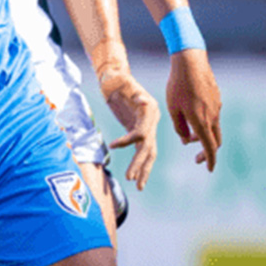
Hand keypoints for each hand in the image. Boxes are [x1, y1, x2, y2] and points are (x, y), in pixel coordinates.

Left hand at [99, 68, 161, 189]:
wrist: (117, 78)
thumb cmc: (118, 79)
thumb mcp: (123, 82)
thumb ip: (131, 90)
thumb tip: (141, 99)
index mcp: (150, 110)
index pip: (141, 132)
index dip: (128, 140)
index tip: (113, 145)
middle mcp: (152, 121)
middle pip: (148, 147)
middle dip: (140, 164)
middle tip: (129, 178)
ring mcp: (148, 127)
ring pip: (149, 153)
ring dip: (143, 170)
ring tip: (138, 186)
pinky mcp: (141, 132)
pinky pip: (143, 152)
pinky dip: (140, 164)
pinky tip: (136, 176)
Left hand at [165, 50, 222, 171]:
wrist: (191, 62)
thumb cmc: (177, 86)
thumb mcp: (172, 109)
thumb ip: (179, 127)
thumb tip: (185, 139)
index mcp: (201, 121)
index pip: (209, 147)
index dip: (210, 160)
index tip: (209, 169)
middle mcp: (212, 116)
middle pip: (215, 141)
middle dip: (207, 151)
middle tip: (196, 157)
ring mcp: (217, 107)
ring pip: (214, 128)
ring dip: (203, 135)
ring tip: (188, 135)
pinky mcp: (217, 98)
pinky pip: (213, 116)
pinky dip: (205, 123)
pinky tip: (193, 117)